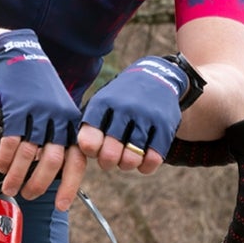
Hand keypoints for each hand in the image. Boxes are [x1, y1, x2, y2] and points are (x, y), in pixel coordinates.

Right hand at [0, 29, 82, 205]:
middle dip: (38, 184)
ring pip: (29, 154)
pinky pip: (11, 140)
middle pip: (52, 161)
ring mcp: (39, 112)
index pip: (77, 159)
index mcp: (72, 122)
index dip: (70, 186)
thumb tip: (50, 174)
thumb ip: (57, 138)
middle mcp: (59, 118)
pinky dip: (5, 157)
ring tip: (9, 187)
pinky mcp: (18, 108)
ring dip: (17, 176)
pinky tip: (1, 165)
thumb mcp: (56, 111)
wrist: (18, 56)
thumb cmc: (37, 90)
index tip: (61, 206)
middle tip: (27, 196)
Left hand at [78, 56, 188, 171]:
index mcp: (103, 103)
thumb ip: (87, 127)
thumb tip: (78, 155)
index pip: (89, 139)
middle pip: (110, 153)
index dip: (91, 150)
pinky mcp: (165, 126)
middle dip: (107, 162)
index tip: (95, 148)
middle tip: (109, 158)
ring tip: (125, 158)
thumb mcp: (101, 102)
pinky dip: (145, 166)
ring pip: (131, 158)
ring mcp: (146, 117)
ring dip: (126, 164)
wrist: (156, 76)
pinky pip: (153, 159)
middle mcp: (124, 108)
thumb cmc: (120, 99)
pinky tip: (142, 159)